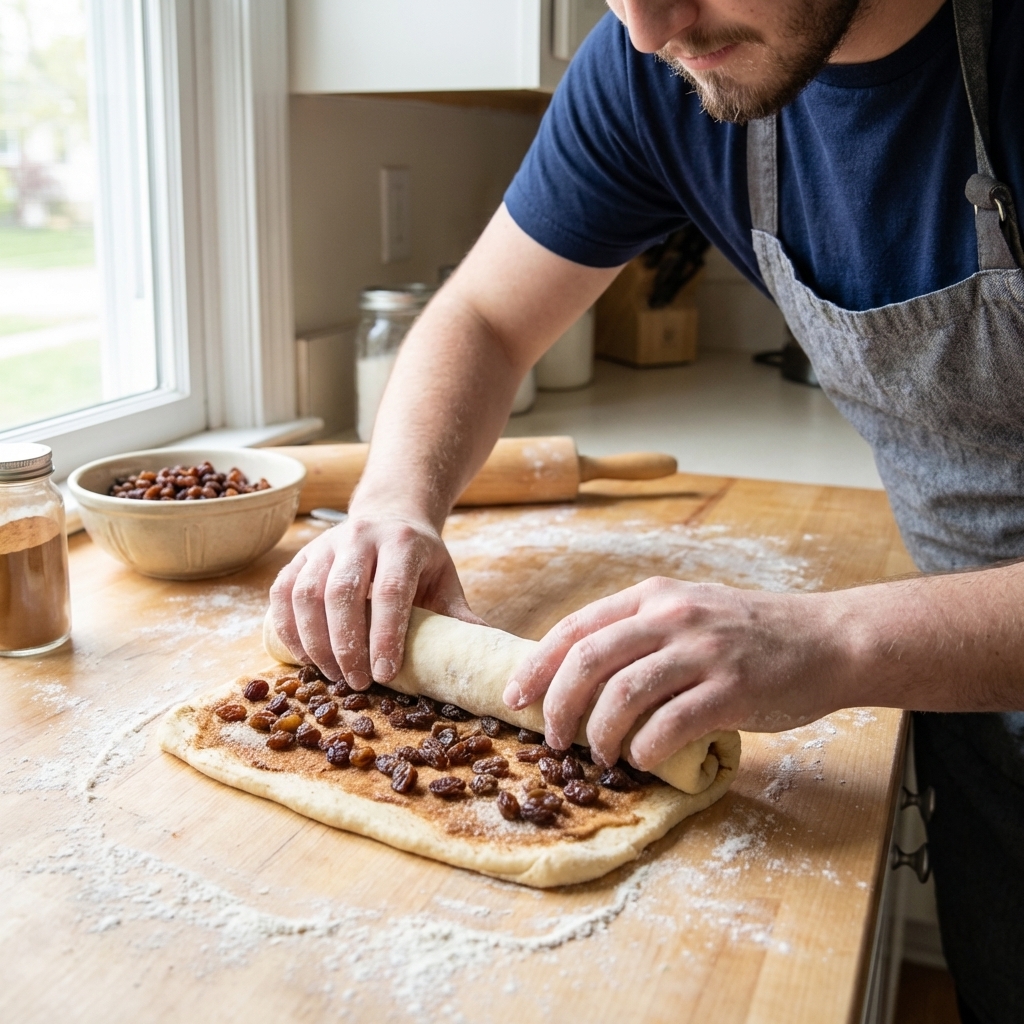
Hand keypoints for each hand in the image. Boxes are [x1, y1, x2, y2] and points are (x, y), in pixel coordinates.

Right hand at [269, 512, 482, 686]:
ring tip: (331, 675)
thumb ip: (458, 616)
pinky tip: (303, 657)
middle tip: (356, 682)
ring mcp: (325, 544)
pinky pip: (282, 592)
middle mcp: (360, 537)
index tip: (385, 674)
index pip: (391, 590)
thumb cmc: (419, 559)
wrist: (389, 517)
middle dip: (346, 644)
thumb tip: (484, 655)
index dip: (385, 635)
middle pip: (342, 592)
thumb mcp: (445, 579)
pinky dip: (287, 628)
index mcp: (403, 543)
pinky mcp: (301, 556)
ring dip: (314, 641)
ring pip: (306, 593)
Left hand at [502, 577, 849, 769]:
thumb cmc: (750, 633)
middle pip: (587, 661)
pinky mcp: (731, 689)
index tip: (515, 697)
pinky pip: (668, 727)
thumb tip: (577, 677)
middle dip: (557, 706)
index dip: (536, 664)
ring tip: (599, 755)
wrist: (827, 640)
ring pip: (622, 696)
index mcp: (652, 596)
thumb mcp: (688, 611)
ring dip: (599, 735)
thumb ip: (639, 633)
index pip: (575, 627)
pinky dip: (645, 751)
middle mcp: (671, 616)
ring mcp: (702, 651)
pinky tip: (644, 760)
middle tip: (553, 740)